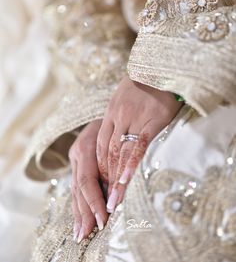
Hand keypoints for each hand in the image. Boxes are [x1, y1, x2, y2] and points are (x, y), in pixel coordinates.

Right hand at [69, 120, 107, 242]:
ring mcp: (74, 158)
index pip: (87, 180)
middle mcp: (77, 154)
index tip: (104, 219)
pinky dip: (78, 203)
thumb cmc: (117, 122)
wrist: (104, 108)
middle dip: (85, 212)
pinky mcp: (76, 162)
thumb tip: (119, 190)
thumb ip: (115, 162)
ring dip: (79, 212)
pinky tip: (79, 219)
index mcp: (85, 147)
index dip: (94, 201)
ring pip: (75, 189)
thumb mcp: (117, 137)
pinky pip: (76, 185)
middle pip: (78, 188)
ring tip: (80, 233)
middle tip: (88, 234)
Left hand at [96, 76, 182, 212]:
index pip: (99, 146)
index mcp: (110, 113)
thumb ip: (120, 119)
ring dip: (115, 178)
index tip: (100, 186)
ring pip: (120, 153)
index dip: (99, 167)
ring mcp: (133, 119)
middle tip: (103, 203)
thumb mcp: (125, 99)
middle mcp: (118, 117)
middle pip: (107, 153)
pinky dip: (131, 165)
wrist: (160, 67)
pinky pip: (139, 146)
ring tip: (113, 201)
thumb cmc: (144, 85)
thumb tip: (119, 139)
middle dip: (104, 179)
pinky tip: (126, 180)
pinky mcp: (151, 121)